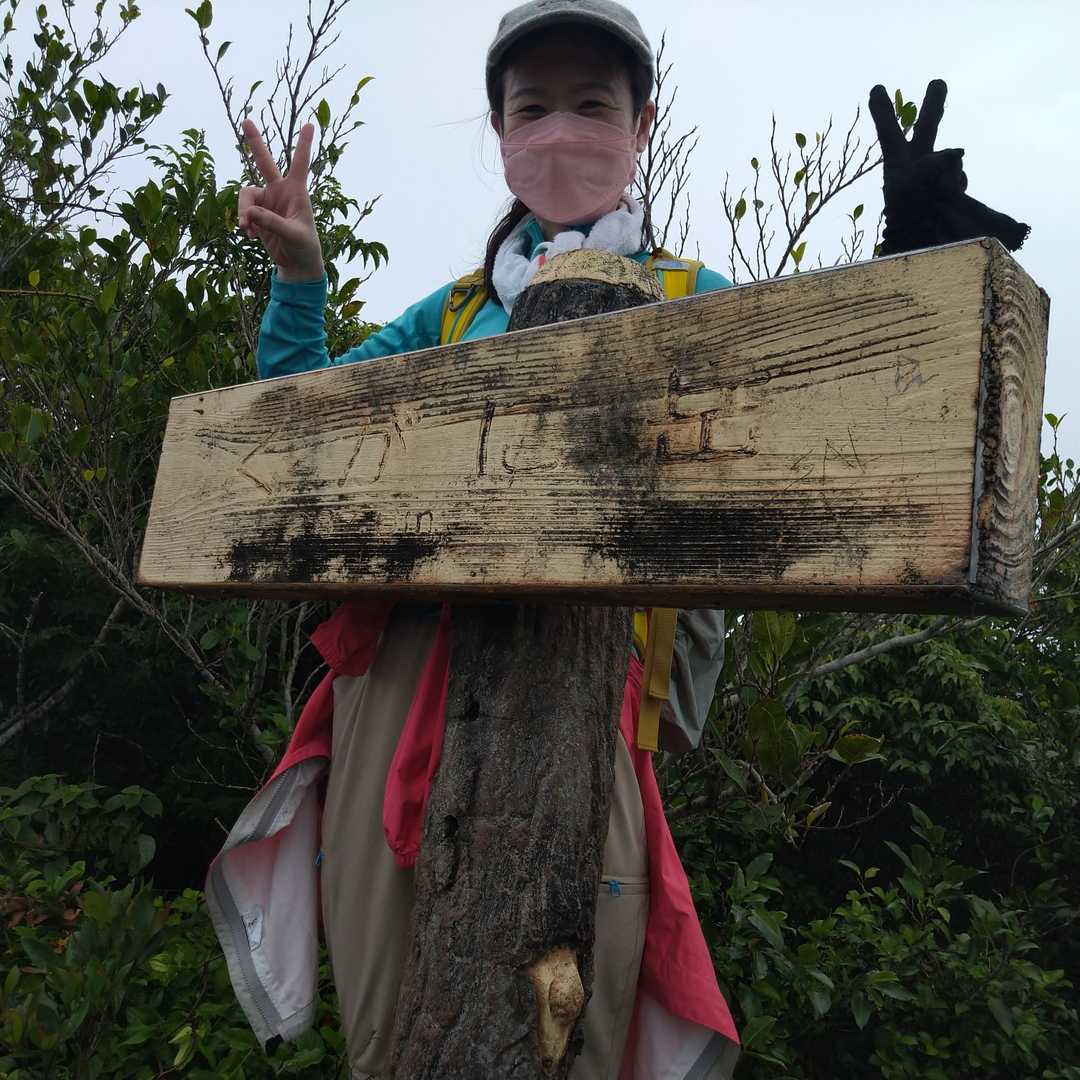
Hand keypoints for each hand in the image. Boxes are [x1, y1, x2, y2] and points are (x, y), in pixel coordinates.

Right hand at [238, 120, 324, 281]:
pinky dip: (244, 222)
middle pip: (264, 161)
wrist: (296, 264)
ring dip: (244, 210)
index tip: (311, 124)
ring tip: (248, 229)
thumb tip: (250, 213)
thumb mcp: (293, 235)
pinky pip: (244, 211)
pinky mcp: (257, 213)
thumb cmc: (304, 247)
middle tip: (246, 120)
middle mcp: (280, 191)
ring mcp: (267, 201)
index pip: (300, 163)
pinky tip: (251, 235)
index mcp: (296, 191)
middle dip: (255, 142)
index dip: (304, 144)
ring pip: (246, 194)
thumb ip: (272, 223)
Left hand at [868, 79, 1028, 255]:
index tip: (876, 89)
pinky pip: (959, 179)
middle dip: (933, 106)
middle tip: (937, 83)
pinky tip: (948, 203)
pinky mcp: (955, 191)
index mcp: (897, 164)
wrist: (926, 248)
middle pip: (927, 129)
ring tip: (935, 197)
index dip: (883, 112)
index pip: (889, 132)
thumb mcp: (909, 188)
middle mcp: (917, 166)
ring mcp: (938, 178)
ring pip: (950, 161)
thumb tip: (956, 152)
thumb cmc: (908, 220)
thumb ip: (930, 163)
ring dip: (946, 174)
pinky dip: (955, 187)